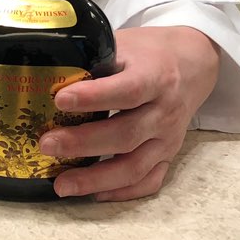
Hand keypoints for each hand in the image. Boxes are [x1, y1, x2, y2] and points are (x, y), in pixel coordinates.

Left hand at [38, 26, 220, 201]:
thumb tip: (45, 71)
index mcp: (155, 77)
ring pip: (135, 166)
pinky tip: (92, 194)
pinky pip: (148, 181)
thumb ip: (93, 59)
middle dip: (83, 143)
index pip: (127, 90)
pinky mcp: (168, 156)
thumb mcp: (125, 45)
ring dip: (96, 179)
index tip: (60, 100)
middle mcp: (164, 112)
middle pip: (126, 134)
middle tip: (46, 145)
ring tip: (61, 185)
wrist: (193, 64)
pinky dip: (121, 192)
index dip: (94, 97)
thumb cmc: (148, 54)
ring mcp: (168, 138)